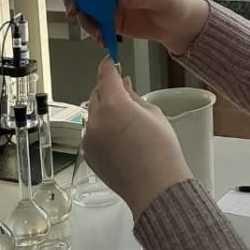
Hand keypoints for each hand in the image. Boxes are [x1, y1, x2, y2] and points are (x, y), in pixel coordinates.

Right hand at [63, 0, 208, 53]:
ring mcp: (112, 1)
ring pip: (87, 6)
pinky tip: (103, 39)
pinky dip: (95, 31)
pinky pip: (96, 22)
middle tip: (74, 13)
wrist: (183, 26)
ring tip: (98, 33)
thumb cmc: (177, 3)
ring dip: (85, 20)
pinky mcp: (113, 18)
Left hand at [83, 58, 190, 218]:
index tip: (110, 61)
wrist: (155, 187)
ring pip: (92, 114)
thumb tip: (123, 85)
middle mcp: (96, 120)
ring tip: (127, 122)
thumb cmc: (161, 153)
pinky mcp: (88, 154)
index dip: (108, 66)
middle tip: (123, 92)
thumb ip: (133, 95)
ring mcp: (89, 138)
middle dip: (107, 90)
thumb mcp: (154, 114)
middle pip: (96, 94)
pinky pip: (92, 133)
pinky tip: (120, 139)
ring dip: (104, 110)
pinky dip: (101, 129)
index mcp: (114, 105)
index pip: (105, 76)